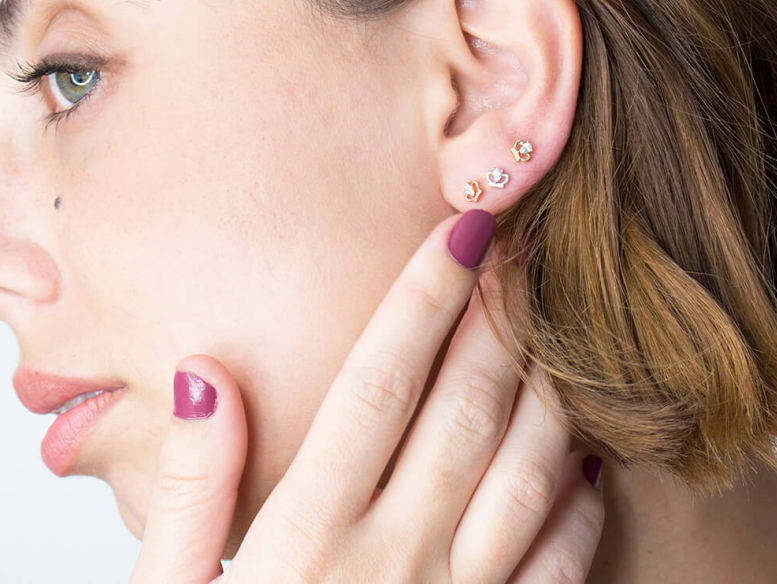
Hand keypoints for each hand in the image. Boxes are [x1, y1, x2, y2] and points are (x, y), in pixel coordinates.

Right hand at [128, 209, 605, 582]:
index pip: (378, 382)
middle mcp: (390, 564)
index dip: (424, 296)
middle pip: (463, 410)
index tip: (461, 226)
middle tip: (531, 243)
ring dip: (550, 387)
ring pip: (524, 473)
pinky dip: (578, 502)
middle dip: (501, 316)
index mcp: (306, 538)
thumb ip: (190, 492)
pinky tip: (586, 452)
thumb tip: (204, 374)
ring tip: (566, 318)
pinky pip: (556, 567)